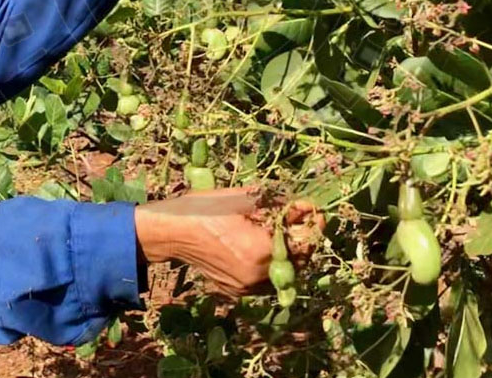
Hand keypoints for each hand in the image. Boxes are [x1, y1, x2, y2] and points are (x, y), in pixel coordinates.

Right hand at [134, 188, 323, 298]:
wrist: (175, 232)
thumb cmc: (209, 208)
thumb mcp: (247, 199)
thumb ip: (281, 206)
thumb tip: (307, 208)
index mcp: (264, 250)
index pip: (306, 243)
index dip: (314, 225)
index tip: (316, 212)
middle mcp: (259, 276)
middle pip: (298, 262)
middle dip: (302, 241)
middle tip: (298, 221)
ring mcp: (247, 288)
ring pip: (281, 274)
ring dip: (286, 255)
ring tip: (278, 233)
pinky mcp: (236, 293)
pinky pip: (263, 281)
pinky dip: (267, 265)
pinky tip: (257, 247)